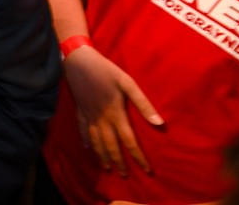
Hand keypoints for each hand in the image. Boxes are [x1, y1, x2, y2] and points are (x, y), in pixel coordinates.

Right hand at [64, 46, 162, 176]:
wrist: (79, 62)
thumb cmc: (107, 71)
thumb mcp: (128, 83)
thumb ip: (143, 104)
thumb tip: (160, 123)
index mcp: (116, 114)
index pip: (129, 141)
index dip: (138, 157)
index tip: (146, 170)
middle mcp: (102, 119)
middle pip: (111, 146)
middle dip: (118, 162)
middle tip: (123, 175)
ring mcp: (90, 116)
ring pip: (96, 142)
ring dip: (102, 156)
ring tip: (107, 168)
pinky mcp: (81, 110)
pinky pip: (82, 129)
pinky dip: (85, 140)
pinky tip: (86, 147)